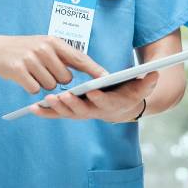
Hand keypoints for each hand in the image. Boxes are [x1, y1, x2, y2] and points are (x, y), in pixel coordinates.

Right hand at [0, 35, 105, 94]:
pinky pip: (35, 89)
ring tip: (32, 72)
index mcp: (53, 41)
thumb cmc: (25, 49)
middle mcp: (44, 48)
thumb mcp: (45, 45)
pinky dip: (31, 87)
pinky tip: (24, 77)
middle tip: (44, 71)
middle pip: (65, 79)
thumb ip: (64, 56)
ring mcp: (31, 59)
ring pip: (50, 86)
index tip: (106, 79)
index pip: (79, 58)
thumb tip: (89, 70)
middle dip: (57, 80)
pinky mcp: (18, 70)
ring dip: (43, 84)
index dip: (94, 70)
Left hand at [34, 71, 158, 122]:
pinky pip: (56, 114)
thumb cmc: (130, 93)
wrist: (121, 108)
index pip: (105, 102)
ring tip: (45, 100)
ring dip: (56, 108)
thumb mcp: (141, 87)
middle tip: (62, 96)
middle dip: (72, 103)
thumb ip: (147, 82)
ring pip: (67, 113)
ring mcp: (81, 113)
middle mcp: (95, 112)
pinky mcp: (71, 112)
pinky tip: (32, 108)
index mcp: (110, 104)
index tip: (93, 91)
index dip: (99, 97)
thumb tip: (155, 73)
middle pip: (82, 110)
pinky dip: (45, 113)